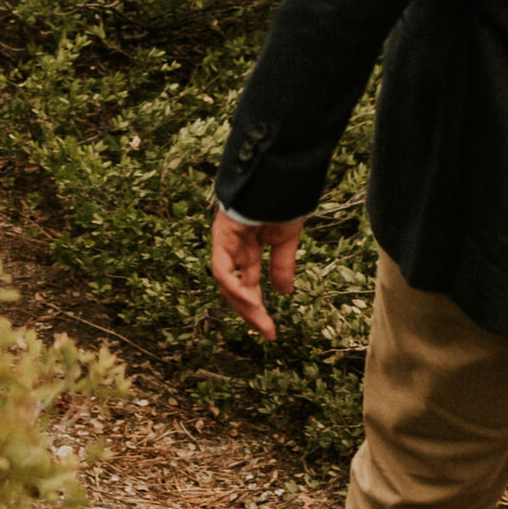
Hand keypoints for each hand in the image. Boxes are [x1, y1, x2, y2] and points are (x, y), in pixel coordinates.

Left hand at [210, 201, 304, 341]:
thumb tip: (283, 293)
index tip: (270, 332)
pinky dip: (234, 285)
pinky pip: (223, 268)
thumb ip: (281, 265)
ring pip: (227, 282)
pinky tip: (250, 298)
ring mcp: (225, 241)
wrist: (278, 176)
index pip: (247, 285)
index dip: (257, 309)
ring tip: (262, 321)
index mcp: (247, 248)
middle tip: (267, 332)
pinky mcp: (222, 235)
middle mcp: (233, 248)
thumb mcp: (285, 240)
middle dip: (249, 312)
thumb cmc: (282, 201)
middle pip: (234, 288)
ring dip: (243, 304)